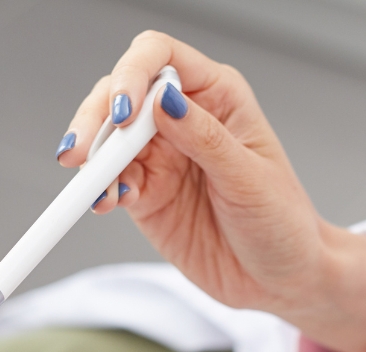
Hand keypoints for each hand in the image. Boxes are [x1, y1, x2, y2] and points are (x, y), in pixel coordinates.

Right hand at [59, 31, 365, 351]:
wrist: (280, 280)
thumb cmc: (282, 223)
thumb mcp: (250, 179)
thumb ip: (205, 139)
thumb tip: (164, 100)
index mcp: (217, 97)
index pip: (161, 58)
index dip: (133, 74)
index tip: (124, 112)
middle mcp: (183, 120)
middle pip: (121, 95)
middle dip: (97, 119)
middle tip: (84, 153)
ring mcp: (161, 159)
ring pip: (109, 140)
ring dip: (93, 160)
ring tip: (91, 186)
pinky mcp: (147, 198)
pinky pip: (112, 183)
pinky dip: (100, 191)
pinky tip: (103, 202)